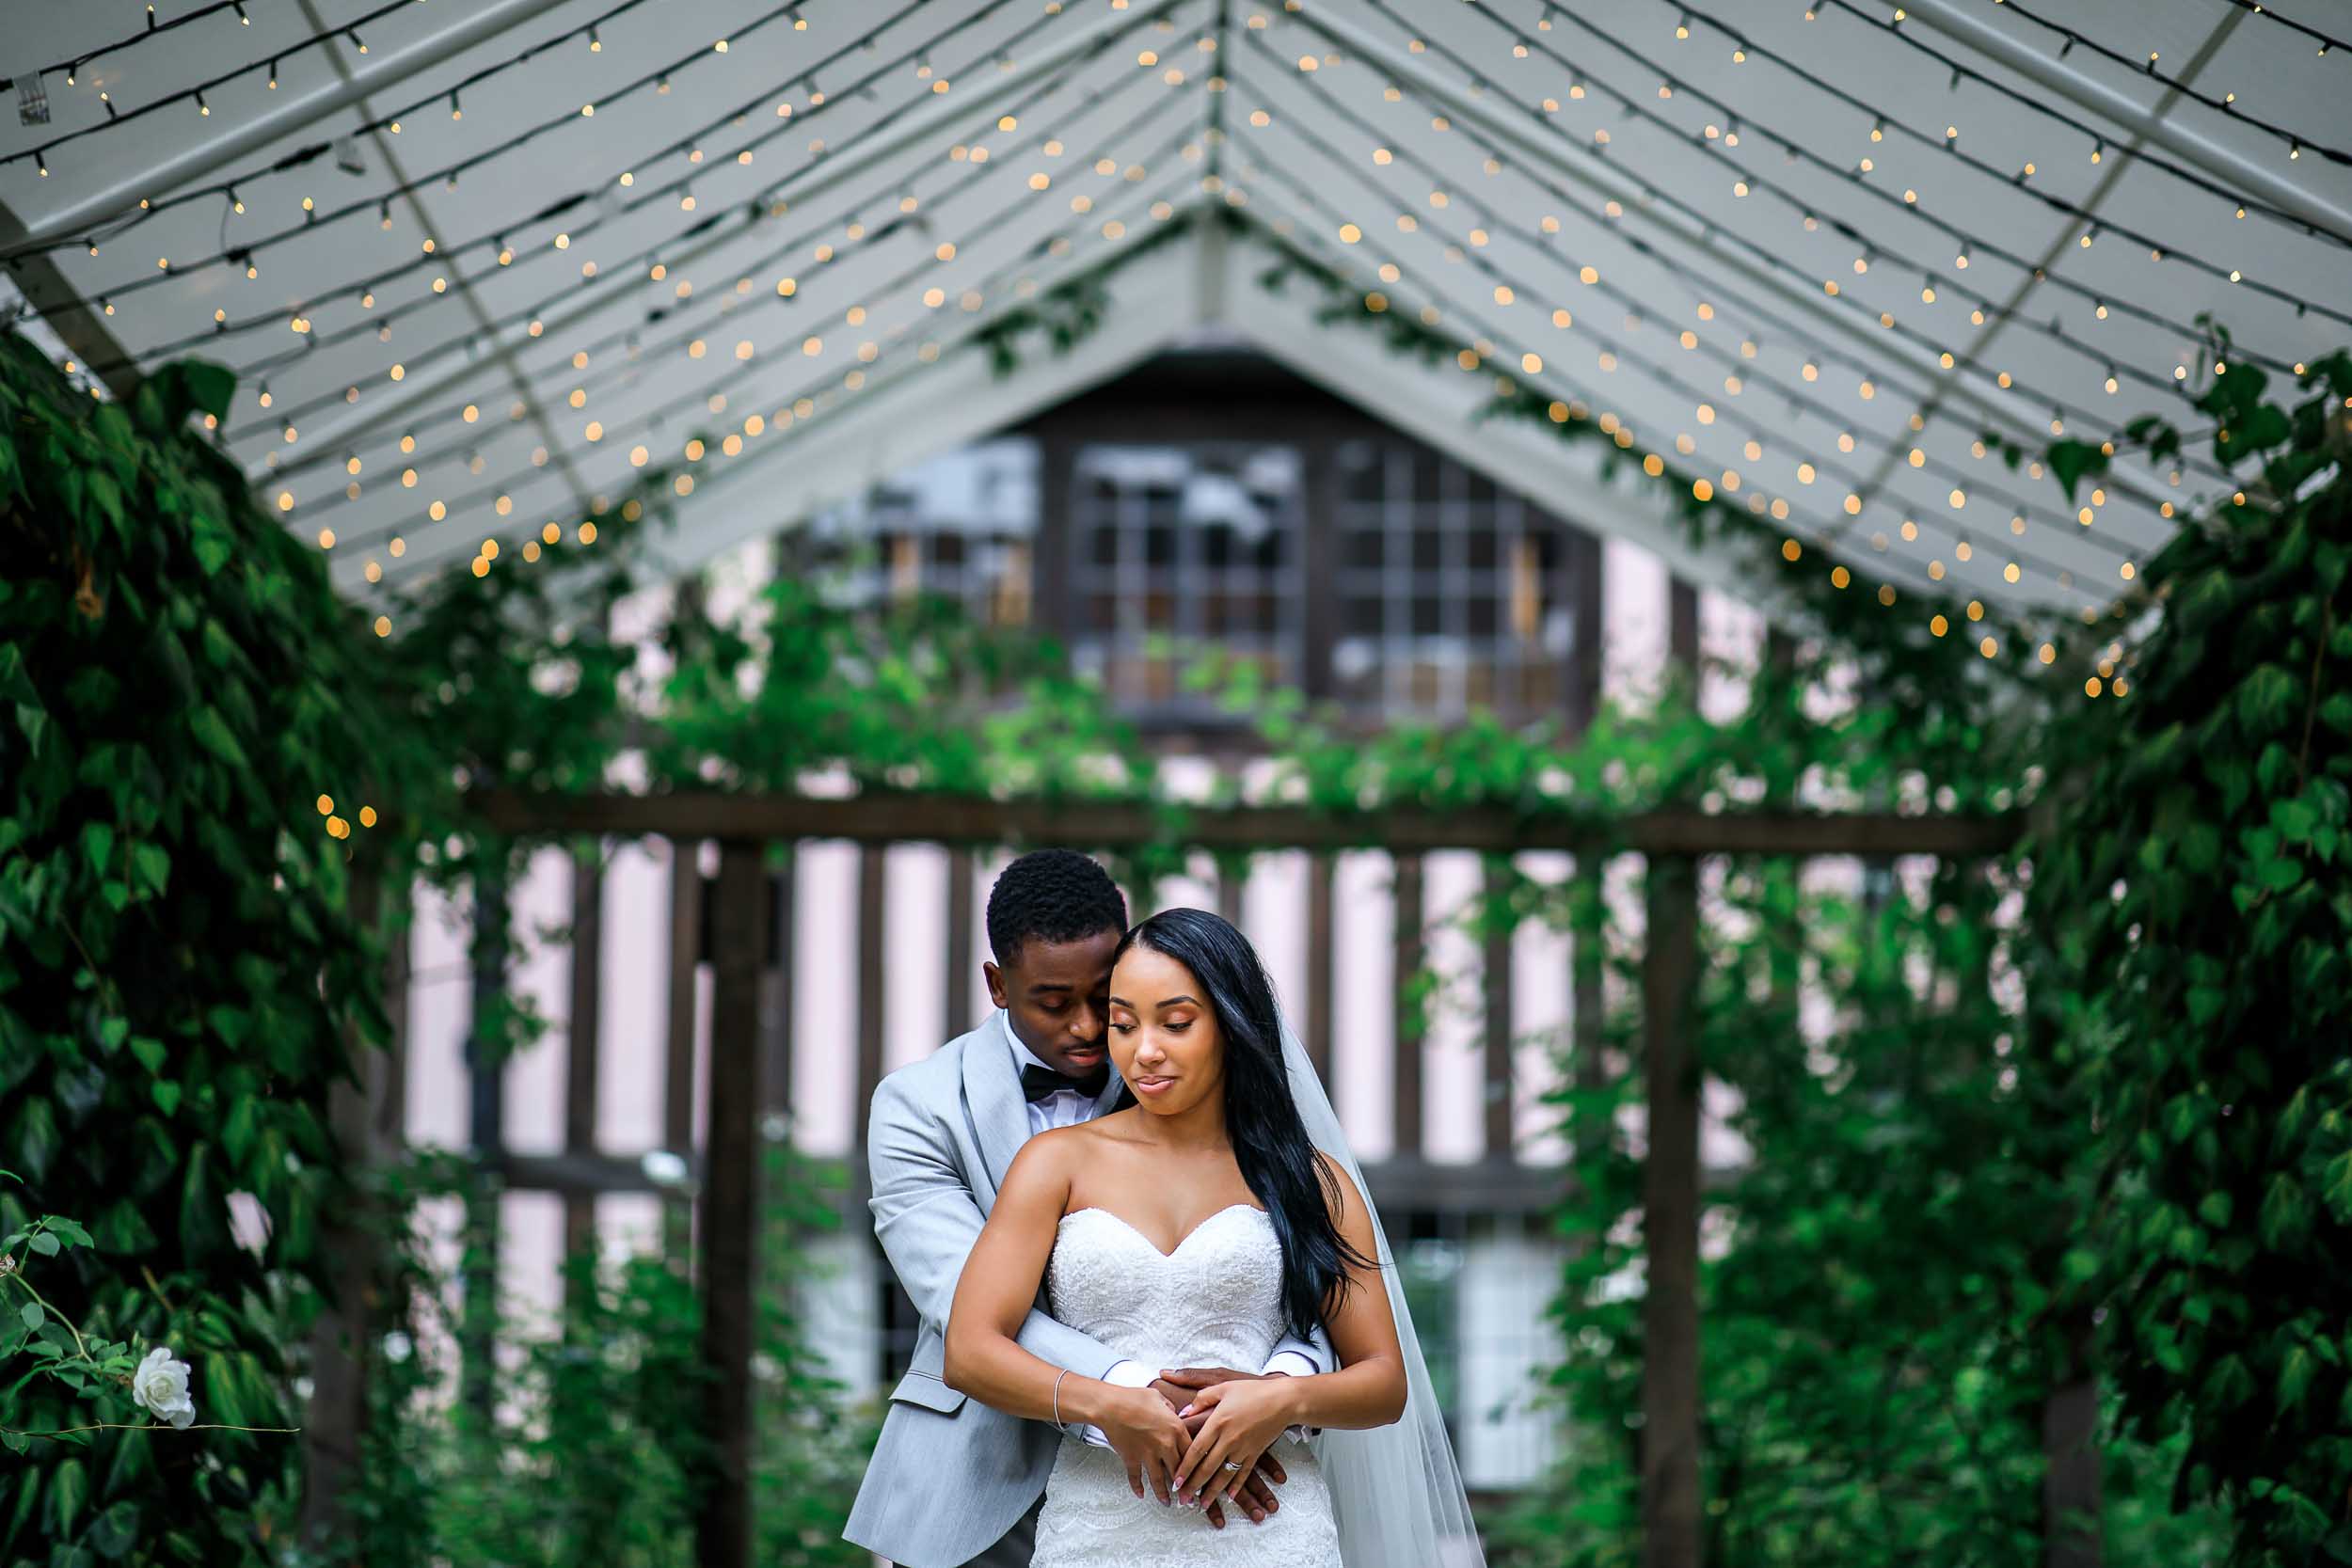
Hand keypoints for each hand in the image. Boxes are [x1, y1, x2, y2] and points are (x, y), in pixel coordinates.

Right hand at [1094, 1384, 1189, 1506]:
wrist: (1110, 1406)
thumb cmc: (1133, 1397)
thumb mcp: (1159, 1398)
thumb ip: (1170, 1409)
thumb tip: (1174, 1415)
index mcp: (1176, 1428)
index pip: (1193, 1452)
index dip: (1198, 1466)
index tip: (1201, 1476)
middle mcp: (1165, 1445)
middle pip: (1179, 1470)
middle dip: (1184, 1486)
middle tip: (1188, 1497)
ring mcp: (1148, 1454)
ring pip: (1159, 1480)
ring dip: (1163, 1494)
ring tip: (1168, 1503)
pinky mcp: (1132, 1459)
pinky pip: (1135, 1477)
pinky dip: (1137, 1487)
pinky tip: (1140, 1494)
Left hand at [1168, 1377, 1299, 1510]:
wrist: (1283, 1400)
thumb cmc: (1252, 1390)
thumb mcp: (1223, 1387)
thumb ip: (1201, 1399)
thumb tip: (1183, 1413)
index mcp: (1218, 1422)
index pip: (1196, 1450)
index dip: (1184, 1467)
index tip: (1175, 1481)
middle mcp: (1229, 1439)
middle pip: (1207, 1468)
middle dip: (1193, 1486)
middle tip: (1183, 1499)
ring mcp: (1243, 1449)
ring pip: (1224, 1476)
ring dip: (1212, 1492)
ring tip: (1201, 1505)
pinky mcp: (1255, 1453)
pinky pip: (1244, 1474)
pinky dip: (1236, 1486)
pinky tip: (1229, 1496)